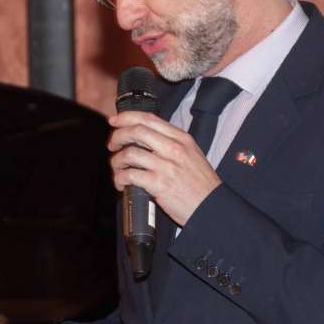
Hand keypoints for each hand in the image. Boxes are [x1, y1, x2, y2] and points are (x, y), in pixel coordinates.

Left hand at [108, 111, 220, 225]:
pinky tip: (121, 184)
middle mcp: (174, 149)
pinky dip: (120, 178)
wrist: (211, 206)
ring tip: (117, 168)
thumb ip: (171, 143)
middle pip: (137, 131)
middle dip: (118, 136)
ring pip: (130, 153)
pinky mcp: (159, 184)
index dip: (127, 117)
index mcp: (181, 139)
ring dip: (117, 160)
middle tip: (112, 145)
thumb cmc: (201, 184)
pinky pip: (130, 176)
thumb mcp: (192, 154)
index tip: (115, 121)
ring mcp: (166, 166)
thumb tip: (144, 138)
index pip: (149, 119)